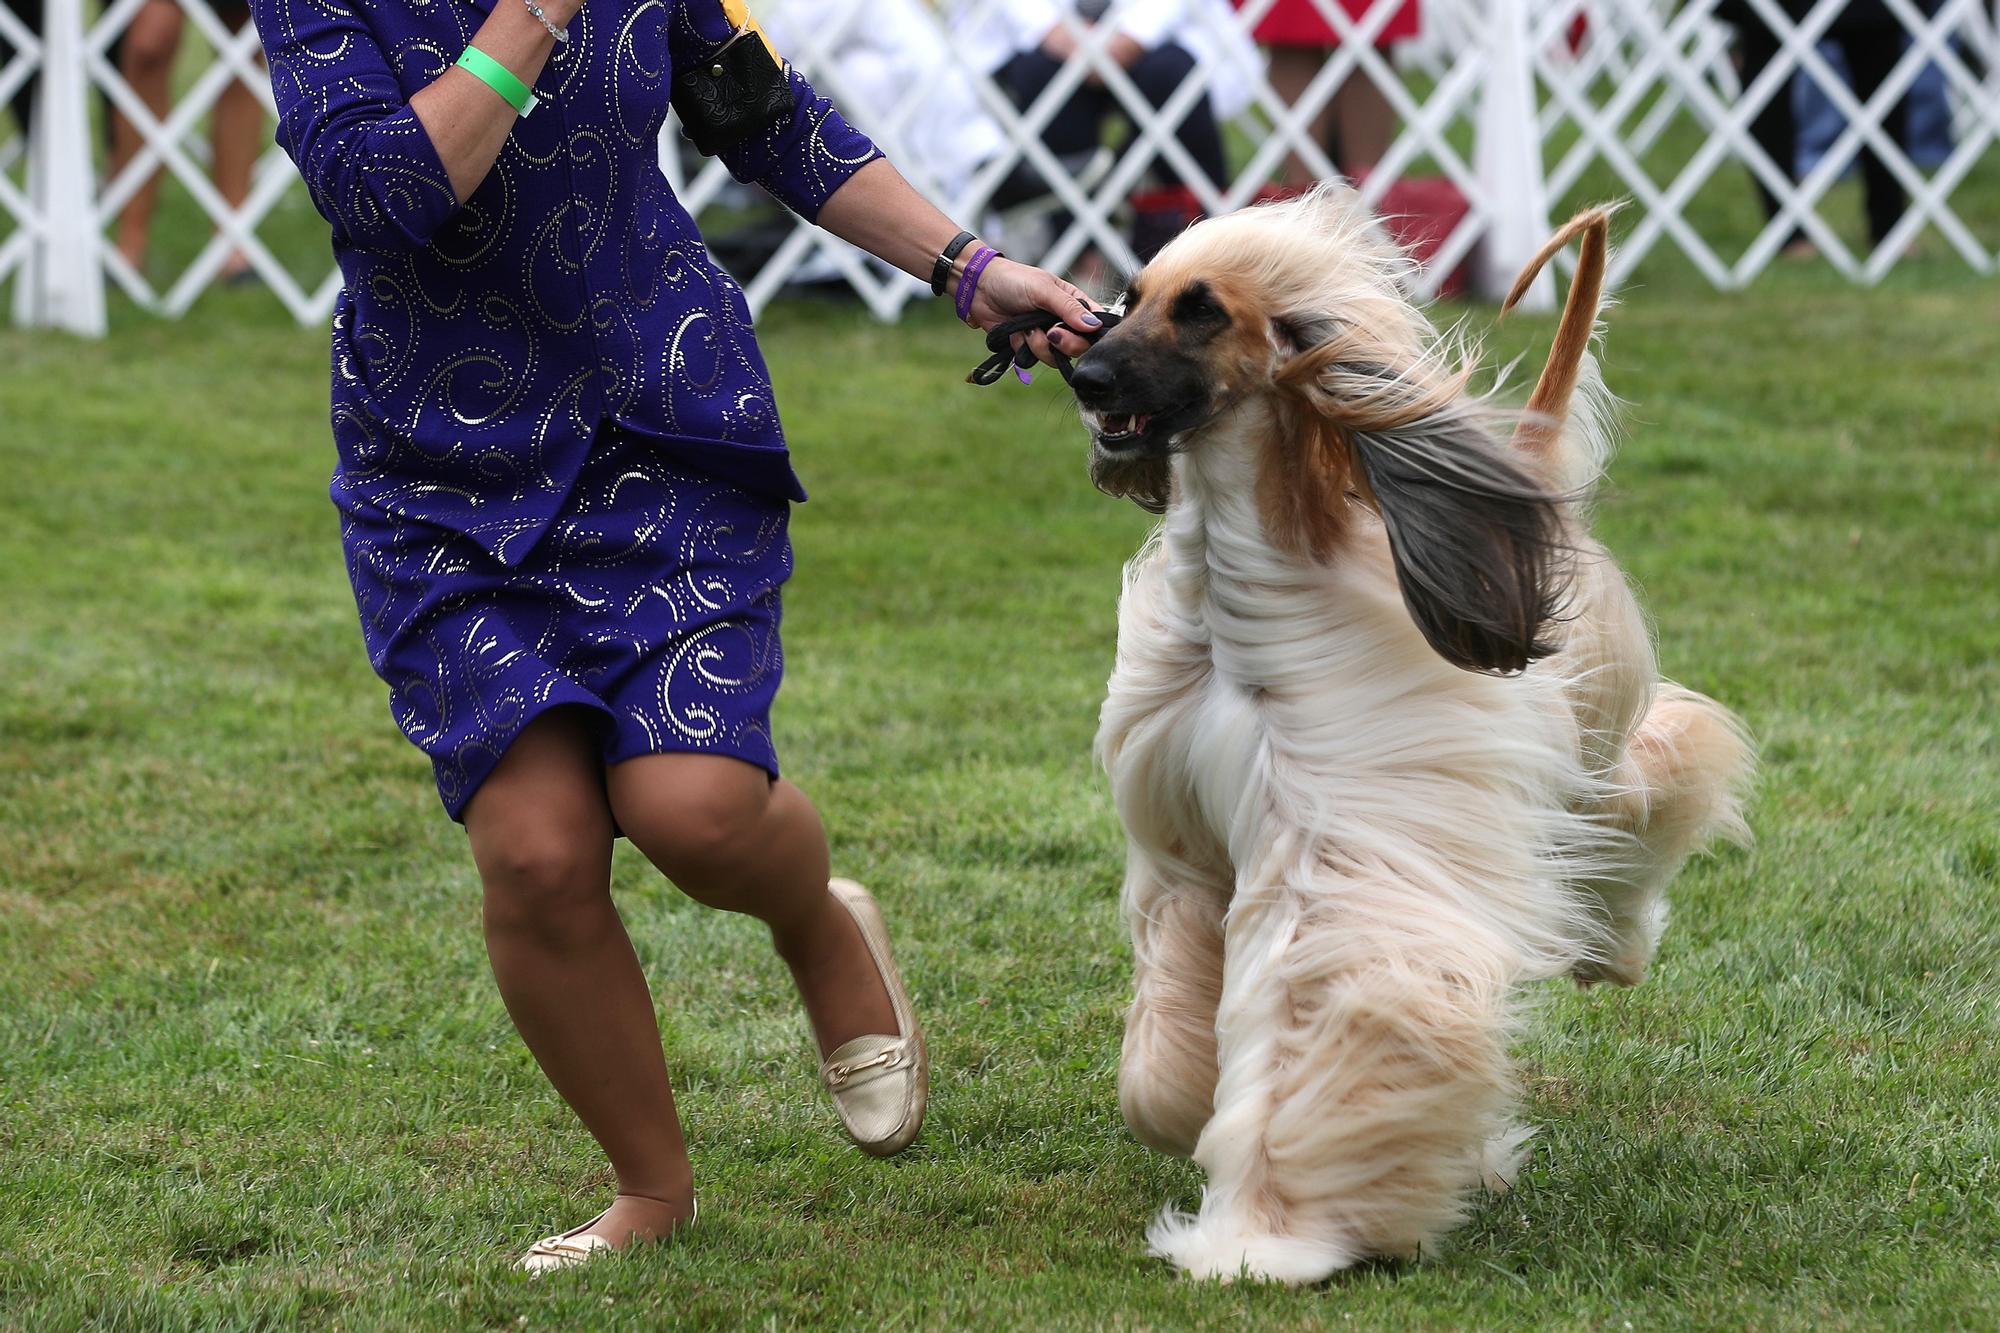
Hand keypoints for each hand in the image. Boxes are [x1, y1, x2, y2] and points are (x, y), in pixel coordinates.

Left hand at [964, 257, 1102, 369]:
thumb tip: (1094, 325)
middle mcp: (1062, 323)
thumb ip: (1068, 308)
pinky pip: (1032, 359)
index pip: (1094, 326)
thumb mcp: (1043, 290)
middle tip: (1049, 332)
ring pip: (1053, 357)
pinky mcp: (1027, 346)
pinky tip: (1014, 333)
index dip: (1090, 335)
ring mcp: (1045, 336)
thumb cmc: (1014, 280)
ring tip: (1025, 328)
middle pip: (1077, 348)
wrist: (979, 288)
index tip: (1078, 333)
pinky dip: (1021, 347)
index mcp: (1074, 304)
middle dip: (1062, 344)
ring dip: (1037, 345)